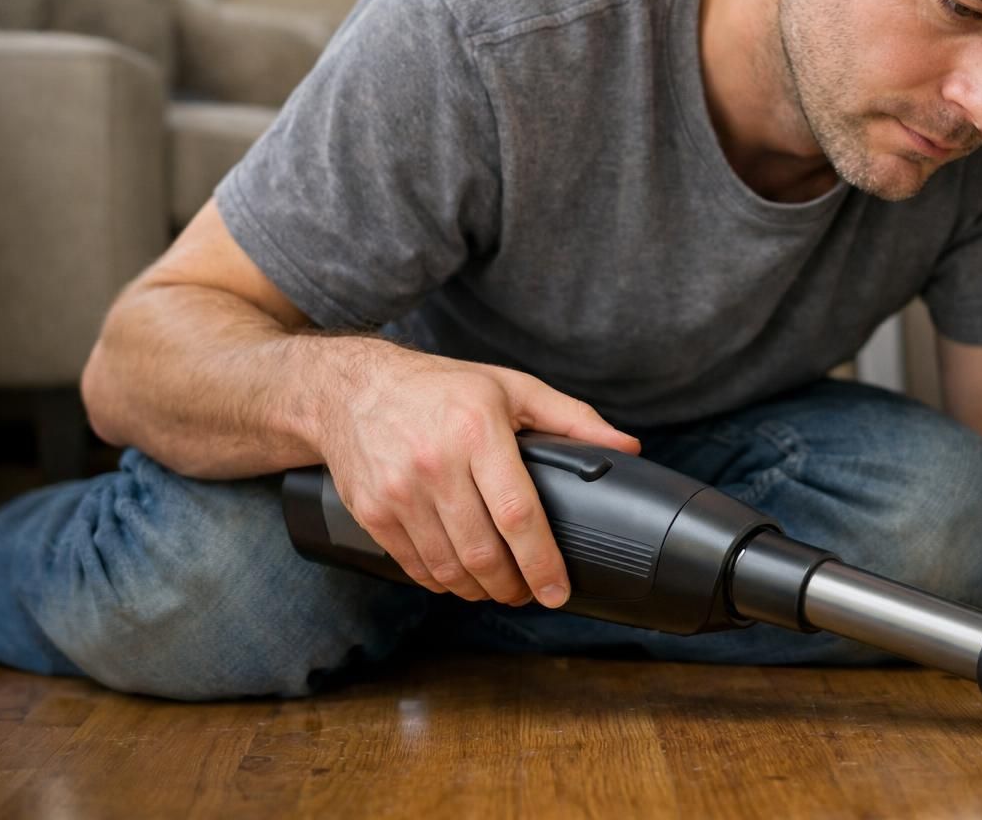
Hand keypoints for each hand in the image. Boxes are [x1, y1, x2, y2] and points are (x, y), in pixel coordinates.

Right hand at [317, 342, 639, 605]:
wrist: (353, 390)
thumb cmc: (443, 388)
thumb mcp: (513, 388)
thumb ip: (573, 419)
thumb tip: (627, 446)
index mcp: (477, 430)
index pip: (517, 515)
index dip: (542, 563)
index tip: (557, 590)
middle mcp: (435, 463)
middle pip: (484, 552)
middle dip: (514, 586)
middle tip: (531, 593)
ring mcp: (399, 492)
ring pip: (449, 568)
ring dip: (481, 591)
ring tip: (501, 589)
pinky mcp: (373, 513)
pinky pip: (416, 567)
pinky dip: (444, 583)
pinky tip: (462, 578)